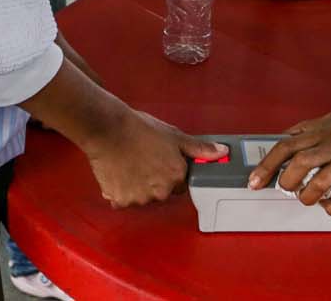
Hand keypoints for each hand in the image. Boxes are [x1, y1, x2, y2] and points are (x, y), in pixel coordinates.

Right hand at [86, 108, 228, 207]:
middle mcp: (161, 191)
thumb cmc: (139, 129)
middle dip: (154, 180)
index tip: (160, 161)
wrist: (108, 130)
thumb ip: (199, 148)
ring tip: (129, 164)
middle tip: (143, 160)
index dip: (170, 171)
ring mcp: (140, 198)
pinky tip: (118, 173)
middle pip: (161, 192)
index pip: (180, 184)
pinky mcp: (121, 200)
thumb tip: (222, 152)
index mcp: (176, 175)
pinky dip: (120, 190)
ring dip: (137, 186)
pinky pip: (122, 200)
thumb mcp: (174, 135)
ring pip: (141, 197)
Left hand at [246, 113, 330, 214]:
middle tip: (286, 189)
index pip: (285, 145)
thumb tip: (287, 136)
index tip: (254, 180)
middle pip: (296, 164)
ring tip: (308, 197)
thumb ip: (309, 127)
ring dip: (307, 196)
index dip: (266, 165)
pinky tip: (329, 205)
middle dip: (285, 182)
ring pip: (316, 183)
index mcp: (321, 132)